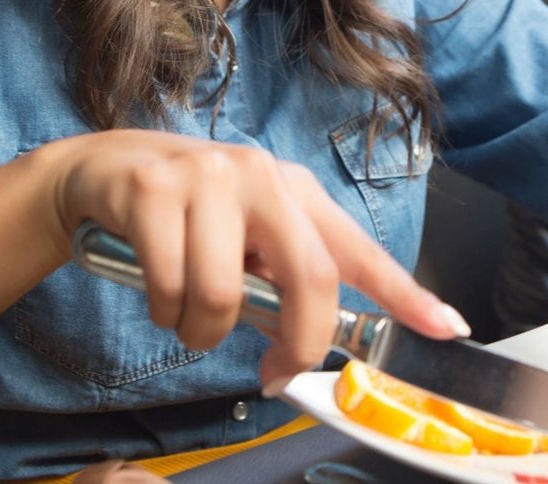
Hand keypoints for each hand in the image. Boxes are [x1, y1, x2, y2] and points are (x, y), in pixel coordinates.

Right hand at [33, 130, 465, 390]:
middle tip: (275, 374)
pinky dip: (163, 313)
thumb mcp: (245, 238)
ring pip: (224, 297)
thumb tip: (308, 345)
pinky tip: (156, 291)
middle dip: (298, 344)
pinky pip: (170, 288)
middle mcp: (261, 175)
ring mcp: (207, 177)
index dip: (406, 293)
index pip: (359, 250)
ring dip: (201, 333)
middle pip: (309, 277)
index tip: (447, 326)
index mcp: (295, 191)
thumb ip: (282, 281)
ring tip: (186, 314)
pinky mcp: (153, 191)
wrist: (101, 173)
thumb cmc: (186, 217)